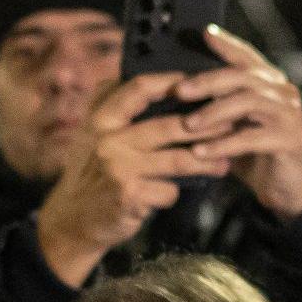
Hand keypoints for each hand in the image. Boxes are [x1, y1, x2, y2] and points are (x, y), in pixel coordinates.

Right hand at [32, 75, 233, 287]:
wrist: (72, 221)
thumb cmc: (92, 173)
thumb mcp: (91, 135)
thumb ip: (113, 109)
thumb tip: (153, 82)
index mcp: (99, 119)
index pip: (137, 88)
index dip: (169, 82)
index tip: (195, 81)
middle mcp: (108, 140)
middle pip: (167, 126)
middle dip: (204, 126)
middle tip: (229, 124)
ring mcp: (119, 168)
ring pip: (177, 160)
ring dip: (205, 162)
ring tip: (225, 162)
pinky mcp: (130, 195)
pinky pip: (169, 190)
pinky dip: (174, 193)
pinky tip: (174, 193)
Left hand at [173, 28, 301, 218]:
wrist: (287, 188)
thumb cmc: (254, 153)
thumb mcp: (234, 124)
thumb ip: (217, 105)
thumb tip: (178, 90)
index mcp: (269, 82)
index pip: (247, 56)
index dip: (227, 43)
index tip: (204, 33)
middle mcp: (283, 91)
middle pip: (243, 76)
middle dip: (208, 81)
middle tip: (180, 91)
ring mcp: (290, 114)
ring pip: (249, 102)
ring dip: (214, 112)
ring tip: (188, 125)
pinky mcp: (290, 140)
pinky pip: (252, 137)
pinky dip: (224, 144)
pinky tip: (201, 152)